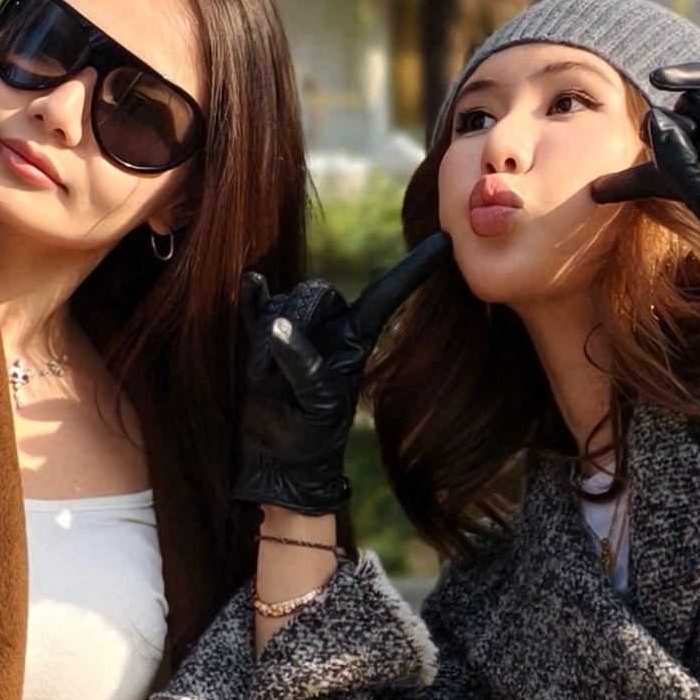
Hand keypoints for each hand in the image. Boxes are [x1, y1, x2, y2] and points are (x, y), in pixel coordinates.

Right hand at [234, 235, 448, 513]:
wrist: (278, 458)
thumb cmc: (310, 437)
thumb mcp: (317, 406)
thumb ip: (304, 366)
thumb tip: (279, 328)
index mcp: (357, 337)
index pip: (387, 293)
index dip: (415, 268)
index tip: (447, 241)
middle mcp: (330, 326)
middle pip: (316, 293)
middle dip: (296, 323)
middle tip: (275, 372)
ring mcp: (295, 329)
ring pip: (281, 303)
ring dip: (265, 339)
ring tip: (263, 379)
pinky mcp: (262, 335)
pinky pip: (257, 304)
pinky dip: (253, 296)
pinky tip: (252, 283)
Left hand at [592, 63, 699, 248]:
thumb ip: (671, 167)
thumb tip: (654, 118)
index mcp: (696, 181)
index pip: (650, 179)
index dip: (622, 184)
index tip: (595, 191)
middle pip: (660, 132)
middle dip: (669, 139)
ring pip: (685, 106)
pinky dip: (682, 74)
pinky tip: (660, 78)